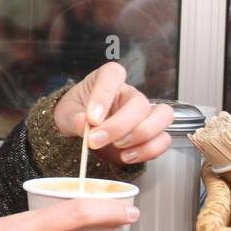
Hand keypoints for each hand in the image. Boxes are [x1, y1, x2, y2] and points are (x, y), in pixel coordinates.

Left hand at [53, 62, 172, 166]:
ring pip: (162, 116)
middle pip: (140, 103)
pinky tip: (126, 156)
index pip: (114, 74)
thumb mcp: (66, 114)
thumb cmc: (76, 114)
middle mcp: (130, 94)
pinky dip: (147, 150)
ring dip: (140, 135)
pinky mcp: (152, 134)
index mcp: (107, 79)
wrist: (82, 133)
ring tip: (117, 147)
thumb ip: (74, 117)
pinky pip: (164, 139)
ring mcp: (145, 113)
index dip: (104, 95)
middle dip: (118, 126)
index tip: (92, 118)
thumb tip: (82, 122)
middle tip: (95, 140)